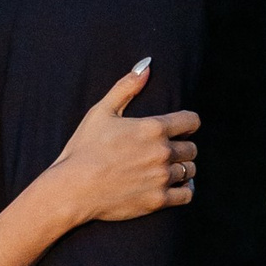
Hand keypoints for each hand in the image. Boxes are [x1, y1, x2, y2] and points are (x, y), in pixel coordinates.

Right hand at [44, 61, 198, 226]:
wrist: (73, 189)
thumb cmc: (84, 149)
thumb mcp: (101, 112)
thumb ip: (126, 87)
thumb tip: (146, 66)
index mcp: (153, 128)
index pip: (191, 121)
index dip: (188, 124)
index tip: (182, 129)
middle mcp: (162, 152)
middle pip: (192, 148)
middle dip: (183, 147)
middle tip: (168, 151)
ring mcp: (162, 177)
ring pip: (190, 170)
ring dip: (183, 168)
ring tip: (169, 169)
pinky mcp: (158, 200)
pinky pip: (187, 195)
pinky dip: (184, 190)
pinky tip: (175, 187)